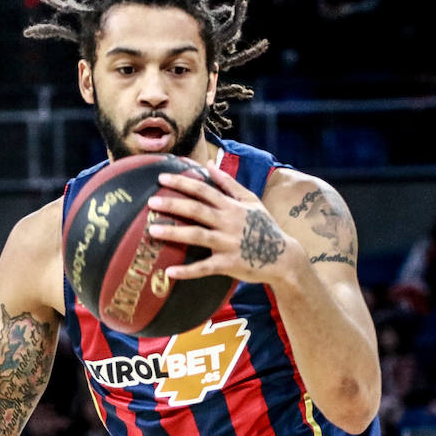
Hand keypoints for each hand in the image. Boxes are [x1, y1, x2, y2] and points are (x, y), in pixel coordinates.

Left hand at [147, 166, 299, 285]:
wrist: (284, 257)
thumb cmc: (264, 227)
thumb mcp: (251, 201)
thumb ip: (229, 183)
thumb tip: (209, 164)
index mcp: (232, 206)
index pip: (204, 190)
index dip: (182, 183)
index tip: (161, 178)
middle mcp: (229, 222)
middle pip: (197, 210)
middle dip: (173, 205)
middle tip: (151, 202)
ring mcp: (229, 243)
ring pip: (198, 236)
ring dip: (175, 233)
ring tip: (153, 231)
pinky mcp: (229, 264)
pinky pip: (206, 268)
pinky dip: (188, 271)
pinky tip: (169, 272)